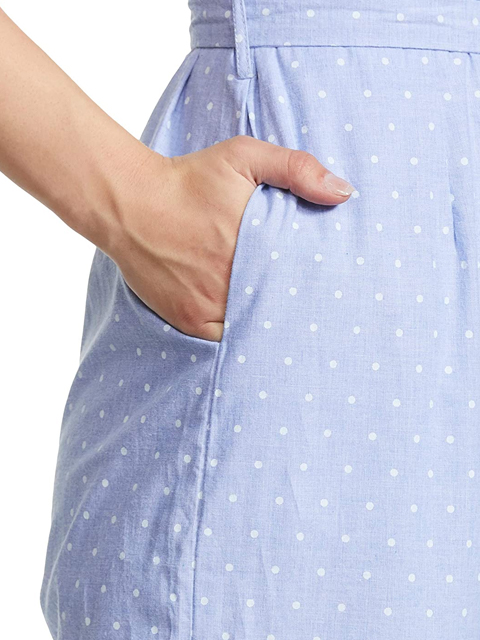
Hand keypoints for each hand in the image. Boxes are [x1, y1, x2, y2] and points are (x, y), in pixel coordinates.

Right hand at [109, 135, 355, 341]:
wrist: (130, 204)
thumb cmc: (189, 179)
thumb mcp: (243, 156)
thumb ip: (296, 168)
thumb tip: (344, 194)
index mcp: (256, 246)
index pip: (301, 279)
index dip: (316, 286)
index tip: (331, 291)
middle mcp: (234, 282)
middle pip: (278, 307)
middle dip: (294, 309)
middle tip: (316, 315)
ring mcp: (210, 305)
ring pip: (252, 327)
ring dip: (267, 324)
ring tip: (286, 324)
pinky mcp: (189, 319)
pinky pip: (223, 339)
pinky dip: (236, 333)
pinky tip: (248, 325)